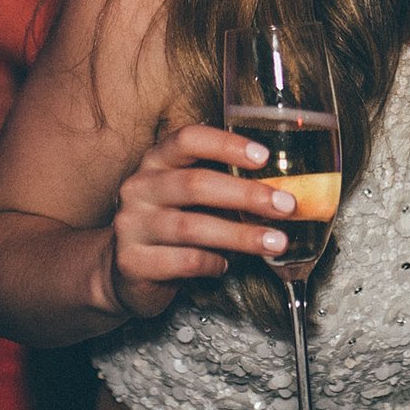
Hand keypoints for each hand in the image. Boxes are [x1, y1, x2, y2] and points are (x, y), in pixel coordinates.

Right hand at [106, 123, 297, 318]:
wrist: (124, 270)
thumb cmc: (171, 224)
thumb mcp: (190, 196)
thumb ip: (224, 185)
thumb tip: (282, 189)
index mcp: (156, 161)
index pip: (188, 140)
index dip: (227, 145)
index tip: (264, 157)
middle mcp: (140, 188)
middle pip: (195, 184)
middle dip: (246, 195)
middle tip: (285, 206)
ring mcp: (132, 225)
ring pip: (192, 227)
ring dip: (241, 235)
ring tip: (276, 242)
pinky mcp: (132, 262)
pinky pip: (184, 261)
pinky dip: (213, 263)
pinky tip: (226, 265)